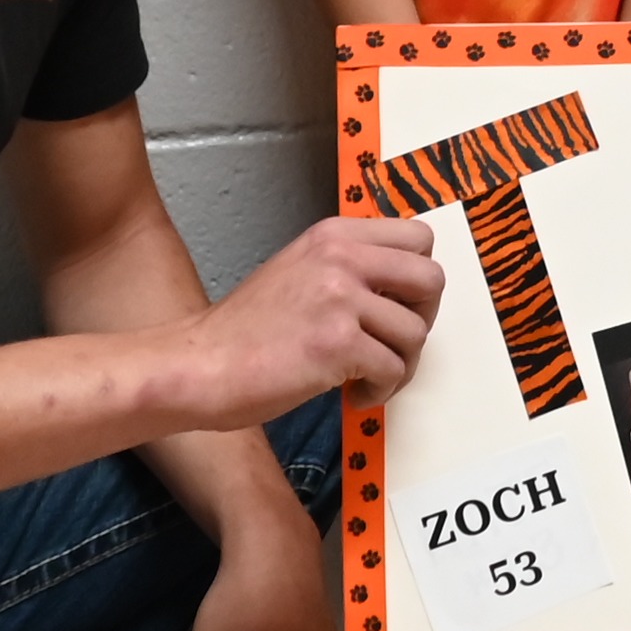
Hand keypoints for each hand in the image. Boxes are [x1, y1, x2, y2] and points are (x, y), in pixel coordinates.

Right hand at [184, 217, 442, 426]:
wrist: (198, 367)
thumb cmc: (245, 332)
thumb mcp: (299, 271)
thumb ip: (348, 267)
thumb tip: (404, 287)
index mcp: (333, 235)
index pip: (418, 237)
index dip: (417, 278)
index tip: (399, 306)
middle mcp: (340, 258)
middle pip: (431, 279)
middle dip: (423, 319)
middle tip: (394, 343)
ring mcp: (340, 299)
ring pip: (416, 332)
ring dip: (401, 364)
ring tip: (369, 377)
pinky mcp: (337, 344)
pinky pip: (392, 369)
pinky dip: (381, 390)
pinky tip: (355, 395)